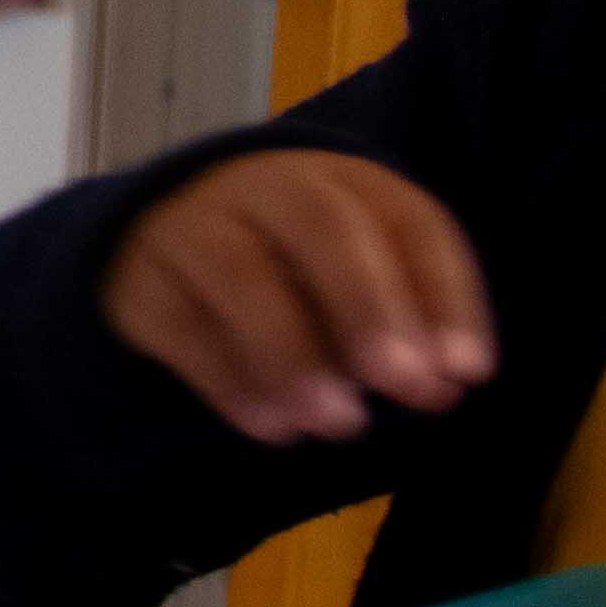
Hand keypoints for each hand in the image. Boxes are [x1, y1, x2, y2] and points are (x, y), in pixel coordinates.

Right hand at [103, 151, 491, 443]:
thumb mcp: (363, 270)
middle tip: (400, 384)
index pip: (409, 222)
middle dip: (367, 306)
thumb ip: (408, 321)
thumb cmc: (296, 265)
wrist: (166, 235)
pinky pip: (182, 326)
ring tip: (335, 423)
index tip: (464, 373)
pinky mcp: (141, 279)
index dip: (443, 296)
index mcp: (345, 179)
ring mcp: (194, 225)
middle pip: (321, 225)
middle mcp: (267, 186)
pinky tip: (273, 427)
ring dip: (294, 353)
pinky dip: (230, 381)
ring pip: (240, 273)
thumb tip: (443, 381)